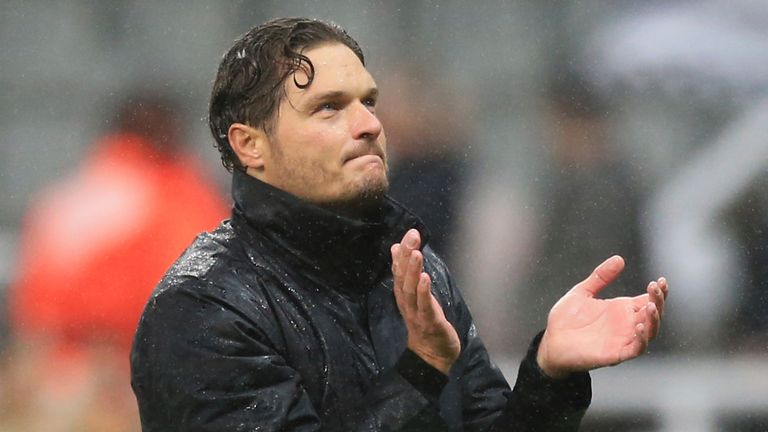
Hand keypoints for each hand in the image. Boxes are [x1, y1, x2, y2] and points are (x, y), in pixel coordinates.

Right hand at [391, 229, 460, 374]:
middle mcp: (406, 302)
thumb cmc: (425, 322)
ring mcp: (416, 313)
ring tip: (416, 253)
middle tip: (412, 236)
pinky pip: (424, 306)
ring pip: (411, 290)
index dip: (403, 251)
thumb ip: (406, 273)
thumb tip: (397, 248)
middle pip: (403, 277)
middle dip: (407, 255)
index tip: (409, 233)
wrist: (432, 356)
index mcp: (403, 295)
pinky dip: (423, 292)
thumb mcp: (415, 295)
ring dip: (413, 271)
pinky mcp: (429, 323)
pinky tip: (425, 278)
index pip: (399, 270)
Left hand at [537, 256, 667, 377]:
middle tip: (656, 287)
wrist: (551, 342)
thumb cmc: (566, 320)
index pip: (648, 299)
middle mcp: (626, 324)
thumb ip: (600, 277)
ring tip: (651, 305)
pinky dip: (642, 338)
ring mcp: (623, 339)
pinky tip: (640, 325)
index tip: (661, 280)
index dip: (659, 291)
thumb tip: (619, 259)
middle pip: (654, 314)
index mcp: (621, 309)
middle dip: (659, 300)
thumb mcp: (582, 292)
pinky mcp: (616, 354)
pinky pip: (636, 348)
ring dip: (655, 319)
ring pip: (650, 332)